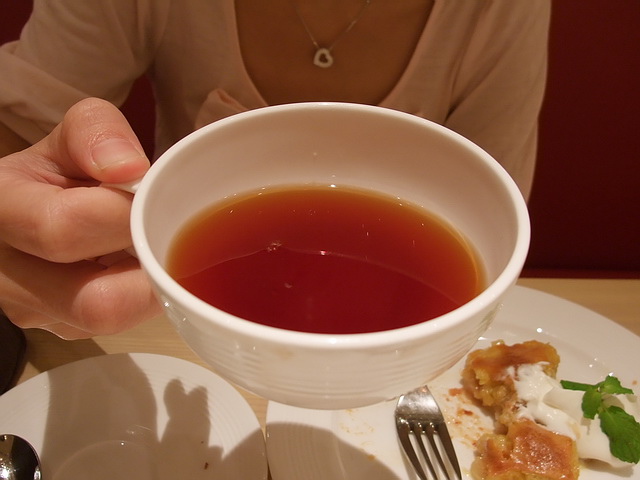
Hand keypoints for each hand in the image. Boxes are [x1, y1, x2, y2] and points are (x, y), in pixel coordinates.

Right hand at [0, 98, 161, 338]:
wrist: (33, 209)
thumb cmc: (58, 172)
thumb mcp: (73, 135)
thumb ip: (98, 132)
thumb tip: (131, 168)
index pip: (65, 229)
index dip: (123, 215)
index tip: (148, 197)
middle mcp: (5, 276)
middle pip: (96, 302)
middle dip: (149, 267)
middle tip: (166, 232)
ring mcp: (34, 313)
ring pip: (113, 322)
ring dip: (150, 286)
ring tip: (156, 246)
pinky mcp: (63, 331)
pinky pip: (116, 326)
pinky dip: (142, 297)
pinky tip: (141, 266)